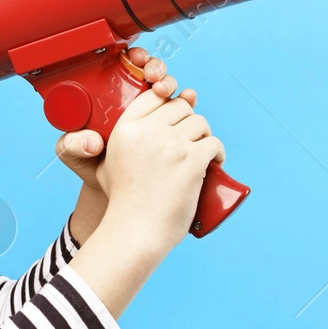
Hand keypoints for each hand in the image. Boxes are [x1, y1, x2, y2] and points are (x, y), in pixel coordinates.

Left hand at [56, 46, 193, 193]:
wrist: (118, 189)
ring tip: (166, 91)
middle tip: (153, 77)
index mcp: (109, 95)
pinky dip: (188, 99)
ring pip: (168, 85)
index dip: (135, 56)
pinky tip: (189, 98)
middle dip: (156, 67)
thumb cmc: (93, 168)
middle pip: (151, 71)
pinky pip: (183, 107)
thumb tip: (92, 142)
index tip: (136, 60)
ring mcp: (155, 110)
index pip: (125, 65)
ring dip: (170, 82)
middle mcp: (135, 98)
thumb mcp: (76, 156)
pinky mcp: (172, 124)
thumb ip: (73, 146)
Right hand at [95, 66, 223, 250]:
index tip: (175, 120)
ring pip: (200, 122)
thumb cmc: (124, 202)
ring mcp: (171, 145)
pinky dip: (218, 154)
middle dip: (189, 121)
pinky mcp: (192, 160)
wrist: (136, 232)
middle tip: (191, 141)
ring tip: (203, 153)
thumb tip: (151, 114)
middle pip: (180, 106)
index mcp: (125, 129)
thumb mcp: (109, 164)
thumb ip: (123, 139)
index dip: (168, 104)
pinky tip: (215, 163)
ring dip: (204, 136)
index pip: (153, 96)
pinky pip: (214, 143)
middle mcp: (147, 132)